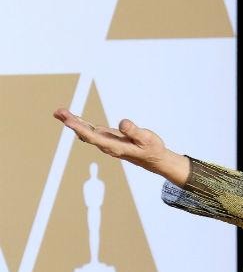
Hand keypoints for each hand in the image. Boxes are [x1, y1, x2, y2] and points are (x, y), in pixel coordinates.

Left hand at [52, 108, 187, 183]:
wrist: (155, 160)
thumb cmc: (152, 149)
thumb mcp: (146, 138)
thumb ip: (134, 131)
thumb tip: (122, 122)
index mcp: (114, 147)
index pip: (92, 136)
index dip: (79, 127)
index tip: (68, 119)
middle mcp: (107, 145)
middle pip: (85, 134)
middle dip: (71, 122)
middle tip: (58, 112)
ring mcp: (107, 142)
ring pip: (87, 132)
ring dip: (74, 122)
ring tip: (61, 112)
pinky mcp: (110, 139)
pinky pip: (92, 131)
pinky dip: (83, 124)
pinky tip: (75, 119)